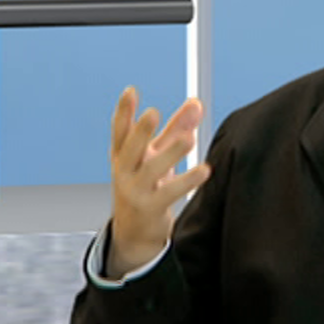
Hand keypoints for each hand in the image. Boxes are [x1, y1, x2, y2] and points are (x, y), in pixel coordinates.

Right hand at [108, 86, 211, 274]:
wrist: (134, 232)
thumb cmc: (146, 186)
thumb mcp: (156, 156)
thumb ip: (176, 129)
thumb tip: (196, 103)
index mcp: (122, 156)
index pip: (119, 131)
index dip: (123, 111)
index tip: (130, 91)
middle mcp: (124, 172)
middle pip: (131, 148)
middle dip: (141, 130)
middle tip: (153, 112)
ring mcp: (135, 191)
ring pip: (151, 170)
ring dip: (171, 153)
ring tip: (189, 139)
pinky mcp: (150, 208)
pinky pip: (169, 193)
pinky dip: (187, 181)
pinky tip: (204, 170)